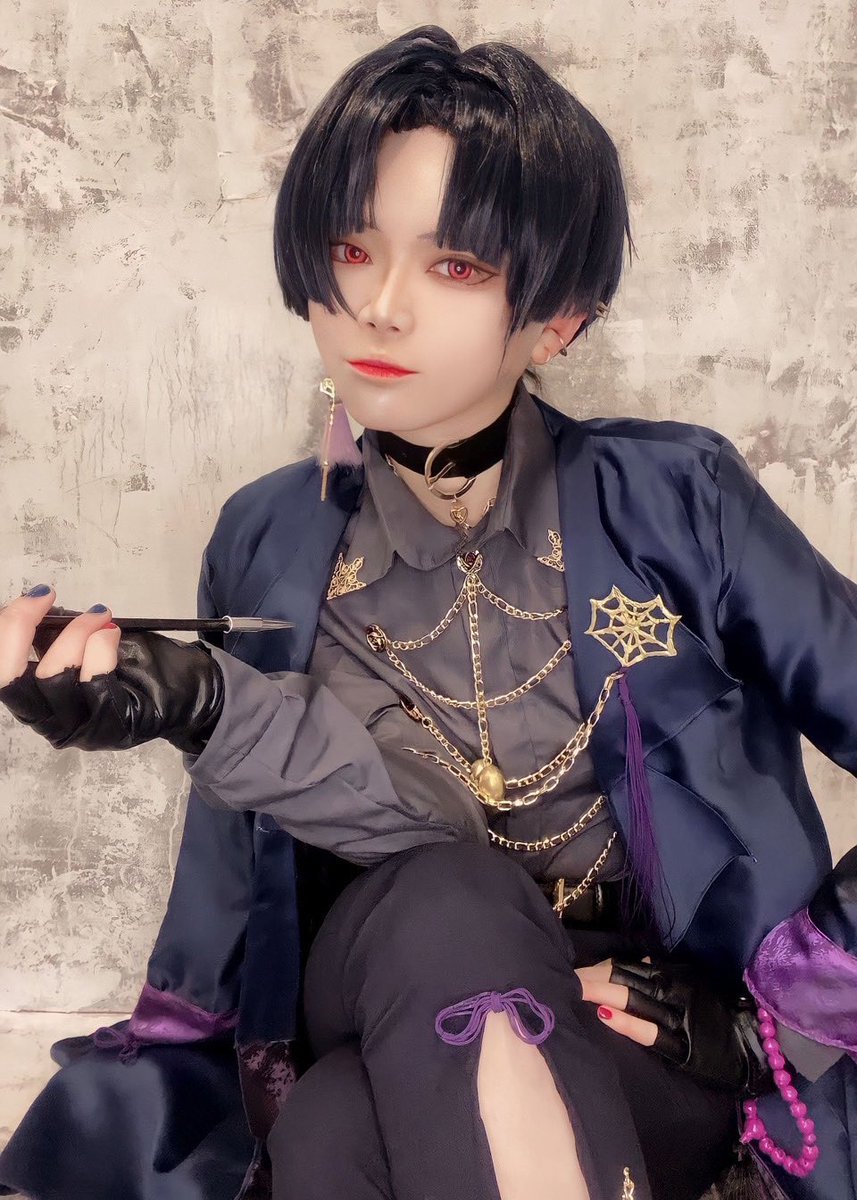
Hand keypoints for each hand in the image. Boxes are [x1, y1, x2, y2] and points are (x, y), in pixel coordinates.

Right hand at [0, 585, 224, 753]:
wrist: (189, 687)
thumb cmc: (137, 664)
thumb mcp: (87, 641)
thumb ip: (56, 632)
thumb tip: (34, 606)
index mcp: (36, 700)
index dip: (5, 631)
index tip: (32, 596)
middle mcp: (51, 721)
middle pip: (10, 682)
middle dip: (19, 630)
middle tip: (43, 598)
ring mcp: (81, 729)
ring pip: (53, 681)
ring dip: (74, 636)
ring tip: (100, 616)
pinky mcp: (113, 729)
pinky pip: (94, 688)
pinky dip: (100, 651)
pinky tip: (111, 632)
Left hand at [576, 956, 770, 1093]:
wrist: (758, 1041)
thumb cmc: (721, 1011)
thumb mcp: (693, 984)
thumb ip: (665, 975)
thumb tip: (641, 962)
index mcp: (671, 976)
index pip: (625, 968)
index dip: (596, 970)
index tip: (570, 972)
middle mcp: (671, 992)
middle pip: (623, 980)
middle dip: (590, 980)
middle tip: (561, 980)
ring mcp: (677, 1019)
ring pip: (633, 1000)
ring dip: (600, 994)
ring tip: (573, 991)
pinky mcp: (683, 1047)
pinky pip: (652, 1033)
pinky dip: (628, 1023)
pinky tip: (605, 1016)